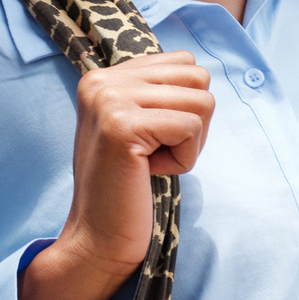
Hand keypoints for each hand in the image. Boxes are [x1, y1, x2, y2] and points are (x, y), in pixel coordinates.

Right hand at [19, 50, 214, 299]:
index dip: (185, 105)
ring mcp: (109, 101)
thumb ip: (156, 92)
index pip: (184, 61)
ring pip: (201, 101)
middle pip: (198, 76)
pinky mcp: (122, 126)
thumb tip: (198, 70)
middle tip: (157, 153)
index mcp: (103, 76)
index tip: (153, 138)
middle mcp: (101, 81)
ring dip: (190, 142)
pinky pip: (191, 128)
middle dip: (193, 121)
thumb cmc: (125, 186)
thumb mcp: (137, 125)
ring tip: (152, 163)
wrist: (98, 238)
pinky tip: (151, 173)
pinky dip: (184, 158)